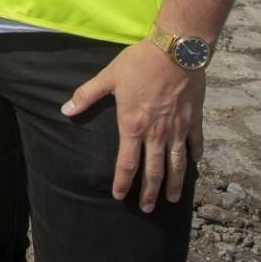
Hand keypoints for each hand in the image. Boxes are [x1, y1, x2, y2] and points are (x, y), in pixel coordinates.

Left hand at [63, 40, 206, 211]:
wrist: (175, 52)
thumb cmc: (138, 64)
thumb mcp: (107, 77)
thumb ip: (86, 95)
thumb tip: (65, 110)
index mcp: (133, 126)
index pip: (127, 163)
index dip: (124, 182)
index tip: (120, 196)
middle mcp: (156, 133)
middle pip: (154, 171)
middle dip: (150, 192)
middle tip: (149, 209)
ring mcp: (177, 129)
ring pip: (177, 164)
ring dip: (174, 183)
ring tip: (172, 199)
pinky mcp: (194, 120)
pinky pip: (195, 144)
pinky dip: (194, 156)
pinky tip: (193, 165)